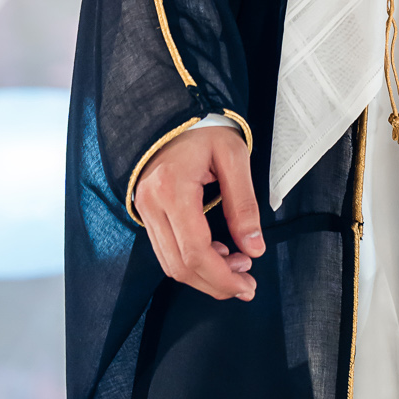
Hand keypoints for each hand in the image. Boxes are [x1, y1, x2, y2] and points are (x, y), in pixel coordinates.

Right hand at [135, 125, 264, 300]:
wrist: (172, 113)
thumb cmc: (205, 128)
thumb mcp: (234, 156)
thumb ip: (244, 204)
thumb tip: (254, 248)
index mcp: (172, 188)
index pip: (195, 251)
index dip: (222, 277)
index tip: (247, 285)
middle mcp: (151, 205)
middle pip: (181, 266)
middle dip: (216, 283)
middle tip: (246, 285)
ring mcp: (144, 210)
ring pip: (171, 264)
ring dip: (204, 276)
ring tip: (236, 268)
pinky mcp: (146, 213)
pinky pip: (166, 251)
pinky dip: (191, 262)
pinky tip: (216, 254)